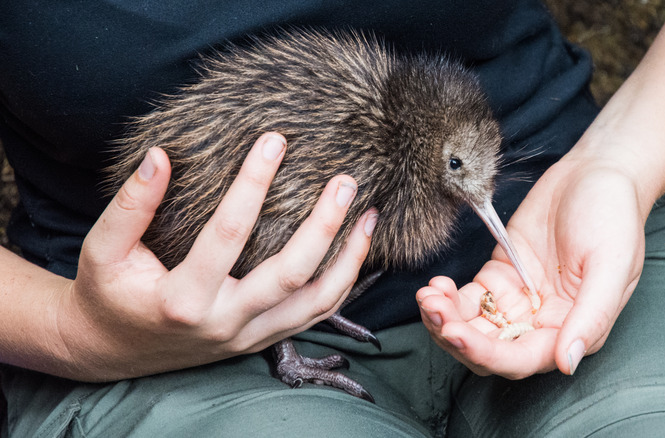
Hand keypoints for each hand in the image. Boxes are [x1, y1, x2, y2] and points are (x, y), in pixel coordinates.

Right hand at [57, 132, 375, 380]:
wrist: (114, 348)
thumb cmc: (110, 292)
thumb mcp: (103, 249)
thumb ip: (131, 205)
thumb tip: (159, 155)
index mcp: (182, 299)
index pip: (227, 234)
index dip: (252, 183)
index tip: (275, 140)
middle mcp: (224, 322)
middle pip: (290, 273)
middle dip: (324, 224)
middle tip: (345, 180)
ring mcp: (248, 336)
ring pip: (316, 302)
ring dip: (348, 258)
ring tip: (368, 214)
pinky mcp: (262, 340)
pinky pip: (315, 316)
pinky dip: (342, 284)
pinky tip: (356, 250)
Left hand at [417, 150, 645, 377]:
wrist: (597, 173)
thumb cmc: (614, 217)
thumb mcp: (612, 265)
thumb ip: (591, 317)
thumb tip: (567, 363)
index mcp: (571, 329)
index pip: (521, 358)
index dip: (486, 353)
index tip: (456, 334)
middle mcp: (540, 323)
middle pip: (489, 349)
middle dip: (455, 337)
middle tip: (432, 311)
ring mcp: (517, 301)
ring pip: (472, 327)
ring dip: (445, 319)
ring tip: (427, 296)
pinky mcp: (498, 276)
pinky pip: (467, 299)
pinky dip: (447, 298)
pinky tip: (435, 285)